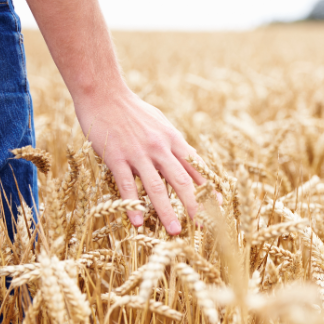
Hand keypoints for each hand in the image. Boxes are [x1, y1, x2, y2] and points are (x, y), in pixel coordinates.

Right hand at [73, 86, 204, 233]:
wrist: (104, 93)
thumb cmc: (134, 111)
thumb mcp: (162, 124)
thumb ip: (176, 145)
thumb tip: (194, 161)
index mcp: (173, 140)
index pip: (196, 169)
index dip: (208, 189)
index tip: (218, 207)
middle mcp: (160, 148)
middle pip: (182, 181)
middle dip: (194, 206)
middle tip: (201, 228)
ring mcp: (138, 153)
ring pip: (157, 187)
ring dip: (167, 211)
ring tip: (175, 231)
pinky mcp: (116, 157)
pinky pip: (127, 185)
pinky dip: (133, 205)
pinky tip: (138, 222)